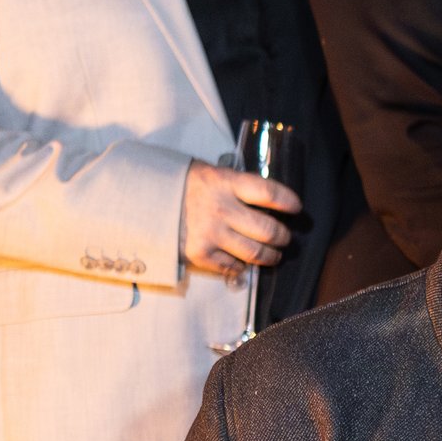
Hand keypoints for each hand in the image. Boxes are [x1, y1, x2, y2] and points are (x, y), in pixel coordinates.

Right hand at [183, 160, 301, 279]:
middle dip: (283, 237)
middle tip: (285, 238)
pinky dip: (241, 266)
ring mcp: (210, 234)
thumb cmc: (185, 185)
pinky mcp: (200, 254)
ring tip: (274, 255)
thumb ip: (237, 186)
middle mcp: (221, 209)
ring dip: (271, 256)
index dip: (288, 201)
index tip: (297, 208)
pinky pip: (232, 266)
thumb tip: (270, 200)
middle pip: (268, 230)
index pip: (268, 193)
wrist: (145, 200)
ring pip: (255, 253)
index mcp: (225, 183)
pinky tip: (243, 261)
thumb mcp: (211, 174)